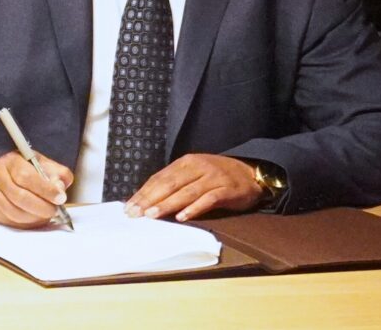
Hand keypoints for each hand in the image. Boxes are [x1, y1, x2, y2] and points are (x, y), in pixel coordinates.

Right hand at [0, 151, 73, 228]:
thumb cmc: (23, 170)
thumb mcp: (42, 164)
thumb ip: (56, 172)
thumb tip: (60, 188)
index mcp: (11, 161)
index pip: (26, 176)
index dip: (45, 189)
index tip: (60, 197)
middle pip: (20, 197)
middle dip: (42, 207)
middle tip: (55, 210)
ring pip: (15, 212)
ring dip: (35, 217)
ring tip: (45, 214)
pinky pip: (10, 221)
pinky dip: (26, 223)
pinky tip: (34, 218)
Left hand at [125, 153, 263, 221]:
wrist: (250, 174)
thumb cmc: (216, 176)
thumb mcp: (194, 173)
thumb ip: (175, 183)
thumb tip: (148, 200)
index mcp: (186, 162)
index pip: (159, 178)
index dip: (144, 192)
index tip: (129, 206)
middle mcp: (198, 167)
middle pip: (169, 184)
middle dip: (150, 199)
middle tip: (136, 213)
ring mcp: (213, 178)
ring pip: (186, 192)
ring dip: (167, 204)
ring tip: (152, 215)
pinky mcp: (227, 190)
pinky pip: (208, 199)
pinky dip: (194, 208)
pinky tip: (182, 217)